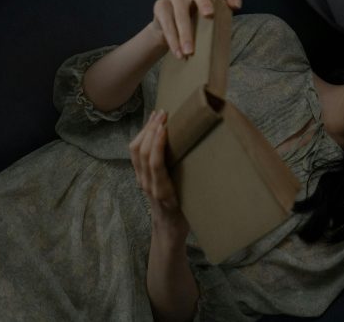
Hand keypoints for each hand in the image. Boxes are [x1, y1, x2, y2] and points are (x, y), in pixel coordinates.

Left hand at [131, 110, 188, 237]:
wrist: (167, 230)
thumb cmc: (184, 215)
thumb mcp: (191, 201)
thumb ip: (192, 184)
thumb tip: (207, 159)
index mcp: (162, 191)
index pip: (155, 164)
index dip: (158, 143)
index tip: (166, 126)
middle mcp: (148, 184)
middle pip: (142, 153)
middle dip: (151, 130)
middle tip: (163, 113)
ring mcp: (142, 180)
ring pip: (135, 151)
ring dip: (145, 131)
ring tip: (157, 115)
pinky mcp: (140, 176)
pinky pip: (136, 154)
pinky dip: (141, 137)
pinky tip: (151, 126)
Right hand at [151, 0, 241, 58]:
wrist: (166, 31)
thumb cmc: (194, 27)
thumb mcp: (208, 27)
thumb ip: (217, 28)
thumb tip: (223, 48)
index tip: (236, 7)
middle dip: (203, 1)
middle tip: (209, 15)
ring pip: (180, 9)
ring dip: (185, 32)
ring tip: (189, 52)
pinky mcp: (161, 5)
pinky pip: (167, 21)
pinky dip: (173, 39)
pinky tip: (178, 52)